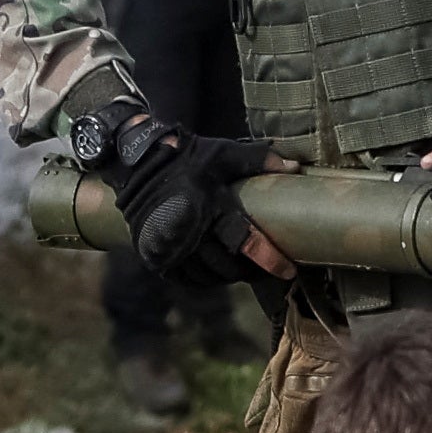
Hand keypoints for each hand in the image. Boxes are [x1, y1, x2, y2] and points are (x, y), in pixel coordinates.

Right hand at [90, 106, 282, 283]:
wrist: (136, 163)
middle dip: (250, 271)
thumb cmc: (187, 157)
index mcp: (208, 206)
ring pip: (208, 277)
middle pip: (227, 266)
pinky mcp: (156, 256)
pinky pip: (188, 280)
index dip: (268, 259)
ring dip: (229, 276)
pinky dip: (206, 280)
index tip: (288, 270)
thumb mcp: (223, 152)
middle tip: (266, 268)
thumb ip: (259, 159)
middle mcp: (188, 230)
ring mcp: (169, 246)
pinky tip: (218, 271)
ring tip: (243, 268)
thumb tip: (295, 168)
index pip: (244, 240)